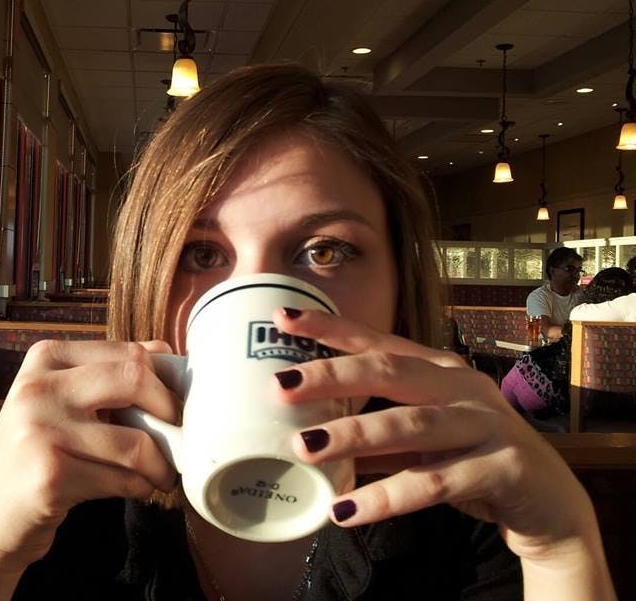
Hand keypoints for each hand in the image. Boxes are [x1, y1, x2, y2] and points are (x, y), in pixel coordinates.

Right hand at [0, 340, 178, 599]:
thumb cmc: (34, 456)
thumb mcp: (59, 401)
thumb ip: (106, 374)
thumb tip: (166, 353)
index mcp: (45, 358)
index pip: (128, 353)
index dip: (165, 382)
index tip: (177, 406)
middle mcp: (38, 387)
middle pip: (136, 378)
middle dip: (170, 411)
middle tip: (179, 435)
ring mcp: (40, 430)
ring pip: (137, 442)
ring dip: (161, 465)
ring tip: (161, 474)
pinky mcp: (50, 476)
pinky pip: (123, 479)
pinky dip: (140, 487)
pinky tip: (136, 489)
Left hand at [270, 308, 612, 592]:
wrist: (548, 502)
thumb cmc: (472, 458)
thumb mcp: (420, 441)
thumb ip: (373, 433)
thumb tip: (305, 436)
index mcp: (439, 370)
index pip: (378, 341)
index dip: (331, 328)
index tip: (284, 318)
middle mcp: (461, 388)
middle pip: (391, 370)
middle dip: (332, 375)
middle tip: (280, 386)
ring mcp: (485, 424)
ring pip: (409, 425)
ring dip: (352, 435)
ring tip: (305, 448)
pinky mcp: (501, 468)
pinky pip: (433, 483)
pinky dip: (385, 498)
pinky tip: (345, 511)